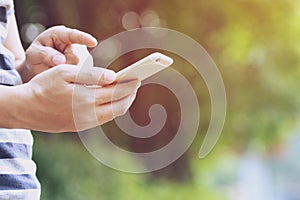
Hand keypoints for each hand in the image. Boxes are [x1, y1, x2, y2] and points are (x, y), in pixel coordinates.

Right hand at [14, 65, 139, 132]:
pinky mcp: (80, 127)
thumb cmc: (44, 86)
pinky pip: (102, 119)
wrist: (26, 108)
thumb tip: (113, 77)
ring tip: (126, 92)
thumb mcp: (64, 73)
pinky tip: (110, 101)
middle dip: (130, 95)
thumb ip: (90, 75)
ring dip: (122, 103)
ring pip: (112, 114)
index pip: (117, 93)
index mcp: (86, 99)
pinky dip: (111, 109)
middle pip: (119, 106)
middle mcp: (89, 114)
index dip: (129, 86)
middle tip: (135, 85)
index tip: (137, 78)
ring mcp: (85, 123)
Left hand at [25, 25, 97, 73]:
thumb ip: (45, 54)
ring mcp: (83, 55)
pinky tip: (66, 77)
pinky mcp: (87, 66)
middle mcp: (75, 43)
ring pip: (82, 68)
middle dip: (66, 67)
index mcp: (60, 34)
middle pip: (78, 58)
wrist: (40, 67)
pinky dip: (75, 79)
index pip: (74, 35)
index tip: (93, 42)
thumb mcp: (33, 54)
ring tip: (58, 71)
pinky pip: (85, 75)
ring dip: (69, 74)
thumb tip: (61, 61)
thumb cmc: (36, 57)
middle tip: (52, 68)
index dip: (84, 39)